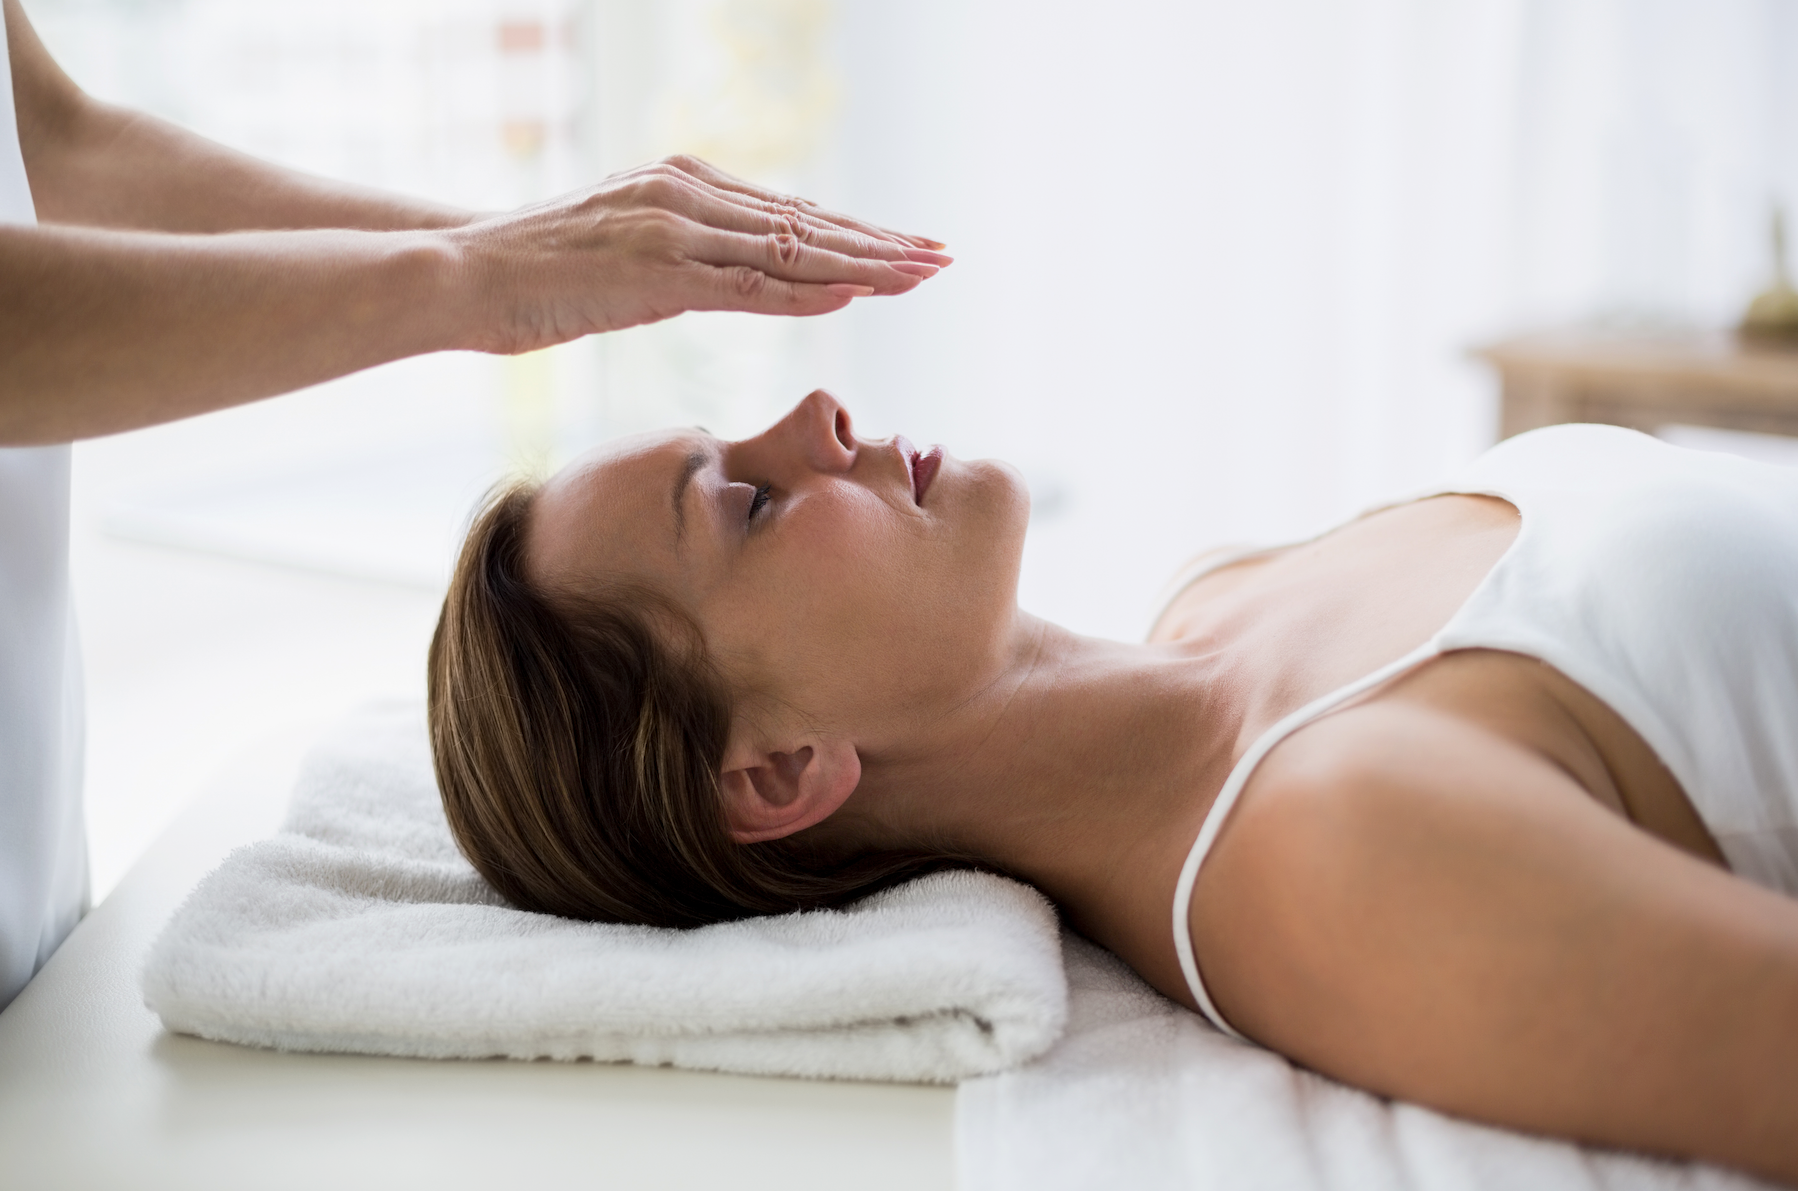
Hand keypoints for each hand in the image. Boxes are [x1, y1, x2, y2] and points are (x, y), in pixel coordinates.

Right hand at [447, 155, 950, 354]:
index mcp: (684, 187)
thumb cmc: (536, 275)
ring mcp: (676, 231)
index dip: (856, 234)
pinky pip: (749, 285)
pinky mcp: (658, 273)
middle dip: (882, 242)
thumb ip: (686, 260)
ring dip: (866, 264)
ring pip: (792, 250)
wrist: (464, 273)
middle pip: (807, 222)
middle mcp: (688, 196)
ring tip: (924, 273)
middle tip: (944, 255)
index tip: (908, 248)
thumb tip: (740, 276)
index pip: (791, 213)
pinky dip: (809, 291)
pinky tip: (858, 294)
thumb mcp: (626, 260)